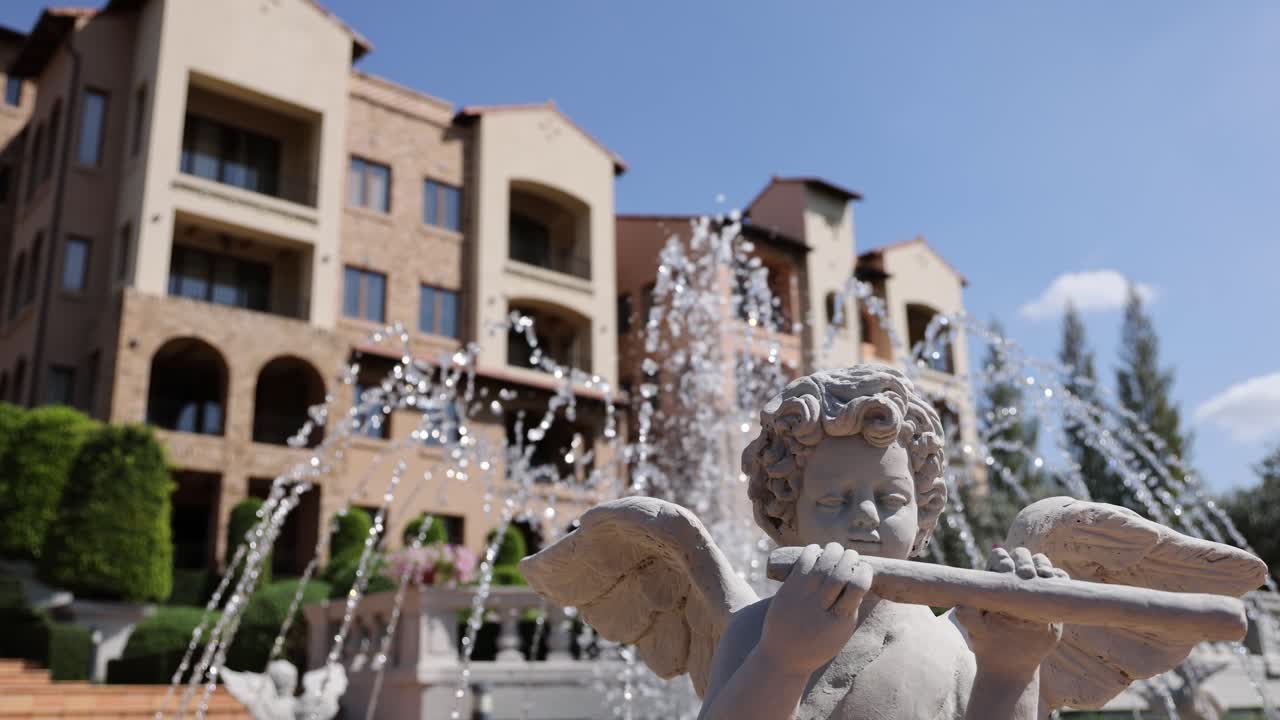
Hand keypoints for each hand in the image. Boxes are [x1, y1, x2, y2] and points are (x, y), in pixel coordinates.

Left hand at [757, 543, 872, 673]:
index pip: (858, 586)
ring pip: (822, 564)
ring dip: (833, 550)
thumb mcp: (841, 632)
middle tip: (852, 555)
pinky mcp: (787, 591)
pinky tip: (817, 550)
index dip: (864, 571)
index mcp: (840, 621)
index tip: (864, 567)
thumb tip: (860, 575)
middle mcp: (821, 609)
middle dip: (850, 558)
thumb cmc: (818, 644)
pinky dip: (812, 551)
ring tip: (837, 549)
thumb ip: (851, 608)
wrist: (783, 657)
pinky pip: (802, 563)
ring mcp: (803, 598)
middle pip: (841, 572)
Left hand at [957, 546, 1065, 676]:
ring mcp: (1034, 587)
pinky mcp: (1051, 598)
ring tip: (1046, 575)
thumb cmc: (988, 643)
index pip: (999, 559)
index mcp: (995, 582)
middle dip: (1024, 560)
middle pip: (1021, 557)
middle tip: (1027, 574)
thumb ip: (968, 617)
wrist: (1011, 663)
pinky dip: (1061, 577)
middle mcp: (1015, 579)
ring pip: (1041, 565)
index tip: (1006, 569)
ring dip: (1044, 565)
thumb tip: (960, 604)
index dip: (1002, 559)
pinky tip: (1060, 580)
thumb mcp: (976, 631)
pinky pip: (1059, 581)